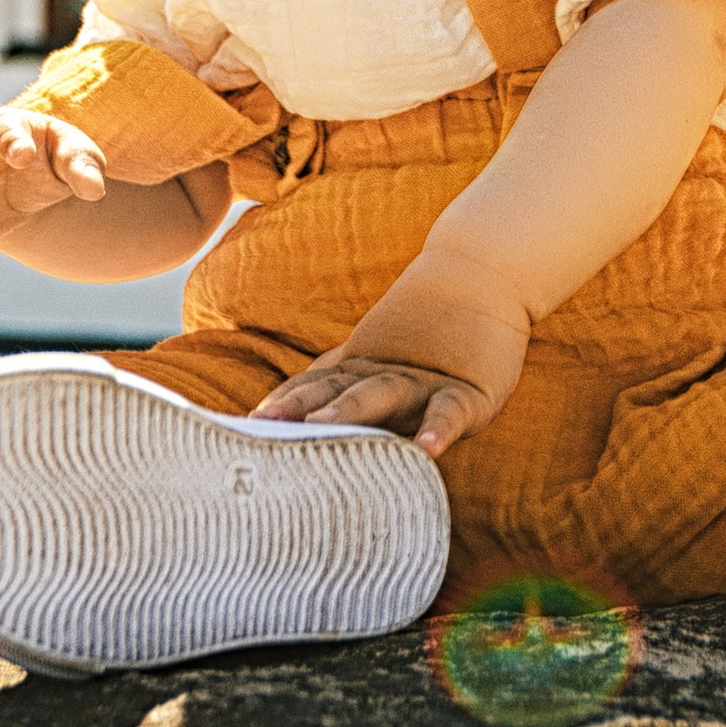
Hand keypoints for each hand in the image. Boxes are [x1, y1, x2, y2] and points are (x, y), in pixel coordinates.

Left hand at [249, 242, 530, 455]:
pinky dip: (439, 429)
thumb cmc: (427, 331)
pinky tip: (428, 451)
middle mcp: (383, 374)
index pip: (311, 387)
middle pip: (335, 390)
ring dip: (352, 411)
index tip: (240, 426)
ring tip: (324, 429)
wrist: (484, 275)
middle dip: (299, 408)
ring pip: (383, 394)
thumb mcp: (377, 358)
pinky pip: (450, 412)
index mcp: (359, 369)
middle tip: (264, 427)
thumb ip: (335, 385)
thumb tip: (281, 422)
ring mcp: (424, 381)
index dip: (278, 404)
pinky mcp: (468, 391)